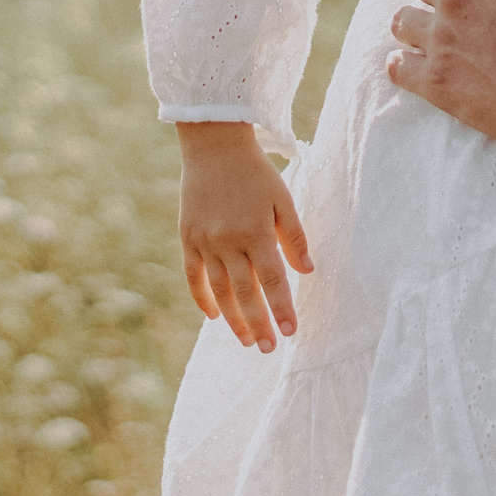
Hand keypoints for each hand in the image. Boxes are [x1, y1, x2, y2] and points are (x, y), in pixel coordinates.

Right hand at [175, 123, 312, 351]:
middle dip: (259, 324)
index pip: (273, 280)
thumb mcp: (283, 198)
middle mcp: (229, 241)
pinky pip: (194, 276)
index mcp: (257, 231)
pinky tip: (214, 316)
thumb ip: (295, 236)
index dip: (282, 308)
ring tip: (247, 340)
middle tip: (268, 349)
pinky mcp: (188, 238)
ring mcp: (206, 241)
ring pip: (220, 290)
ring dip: (234, 319)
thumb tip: (307, 271)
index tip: (290, 332)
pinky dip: (203, 298)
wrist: (214, 146)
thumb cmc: (255, 172)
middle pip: (246, 292)